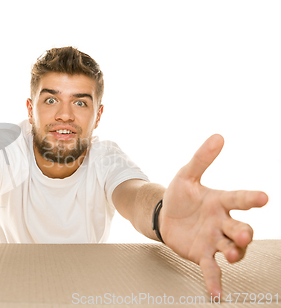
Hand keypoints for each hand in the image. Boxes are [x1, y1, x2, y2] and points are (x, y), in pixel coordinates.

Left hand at [159, 134, 267, 296]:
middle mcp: (222, 222)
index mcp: (220, 201)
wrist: (164, 214)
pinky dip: (214, 281)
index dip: (250, 198)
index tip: (263, 197)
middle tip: (243, 234)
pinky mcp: (202, 254)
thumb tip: (218, 136)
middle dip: (242, 232)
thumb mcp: (187, 175)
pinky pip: (211, 269)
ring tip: (229, 254)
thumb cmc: (180, 195)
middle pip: (238, 227)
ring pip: (229, 248)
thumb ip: (202, 159)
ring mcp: (214, 240)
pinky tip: (216, 296)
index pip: (238, 198)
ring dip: (233, 252)